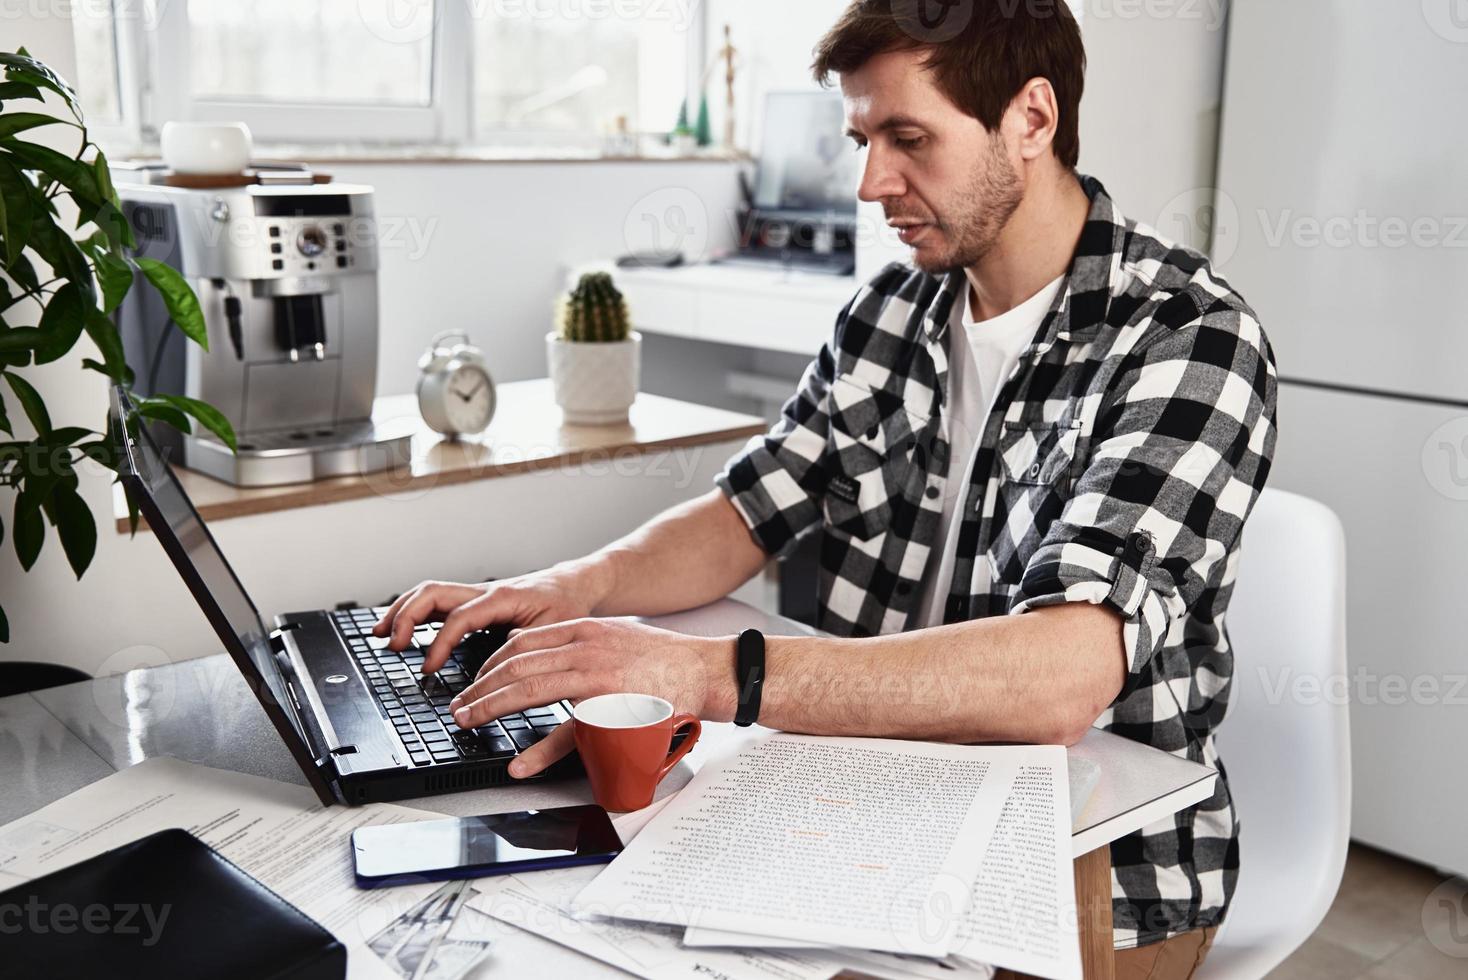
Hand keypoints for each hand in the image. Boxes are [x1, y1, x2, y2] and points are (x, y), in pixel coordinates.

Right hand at [372, 565, 603, 674]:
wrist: (574, 586)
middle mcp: (484, 592)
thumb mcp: (556, 632)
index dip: (440, 643)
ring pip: (430, 593)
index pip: (459, 617)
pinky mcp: (475, 602)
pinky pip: (438, 602)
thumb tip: (500, 677)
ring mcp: (477, 595)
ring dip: (402, 611)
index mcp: (502, 597)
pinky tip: (402, 631)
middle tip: (391, 644)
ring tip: (381, 635)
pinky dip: (415, 613)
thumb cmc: (568, 607)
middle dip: (406, 616)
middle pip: (433, 592)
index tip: (428, 668)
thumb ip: (529, 652)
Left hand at [447, 618, 729, 778]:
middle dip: (479, 687)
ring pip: (528, 691)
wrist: (705, 670)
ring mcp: (596, 681)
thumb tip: (533, 648)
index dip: (489, 663)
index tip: (473, 681)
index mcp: (584, 632)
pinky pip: (565, 735)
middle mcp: (585, 651)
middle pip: (515, 665)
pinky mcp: (611, 713)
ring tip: (469, 722)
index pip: (521, 642)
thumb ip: (576, 641)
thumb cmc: (663, 660)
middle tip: (460, 706)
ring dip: (490, 708)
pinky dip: (537, 753)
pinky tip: (519, 765)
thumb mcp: (613, 636)